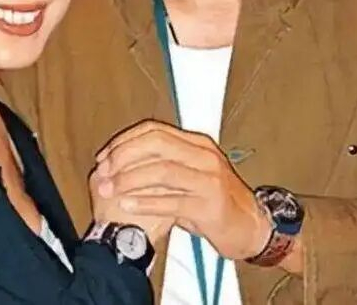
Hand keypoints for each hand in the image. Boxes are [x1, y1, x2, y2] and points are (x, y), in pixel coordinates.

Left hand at [93, 120, 270, 259]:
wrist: (253, 227)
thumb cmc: (217, 202)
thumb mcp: (193, 176)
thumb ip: (164, 166)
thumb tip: (123, 165)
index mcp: (198, 143)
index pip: (155, 130)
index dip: (125, 141)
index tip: (104, 157)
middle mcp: (204, 155)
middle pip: (156, 143)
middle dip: (124, 156)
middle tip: (103, 172)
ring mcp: (209, 179)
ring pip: (162, 170)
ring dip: (129, 179)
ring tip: (108, 190)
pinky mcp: (210, 205)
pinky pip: (171, 200)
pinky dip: (145, 202)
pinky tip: (127, 205)